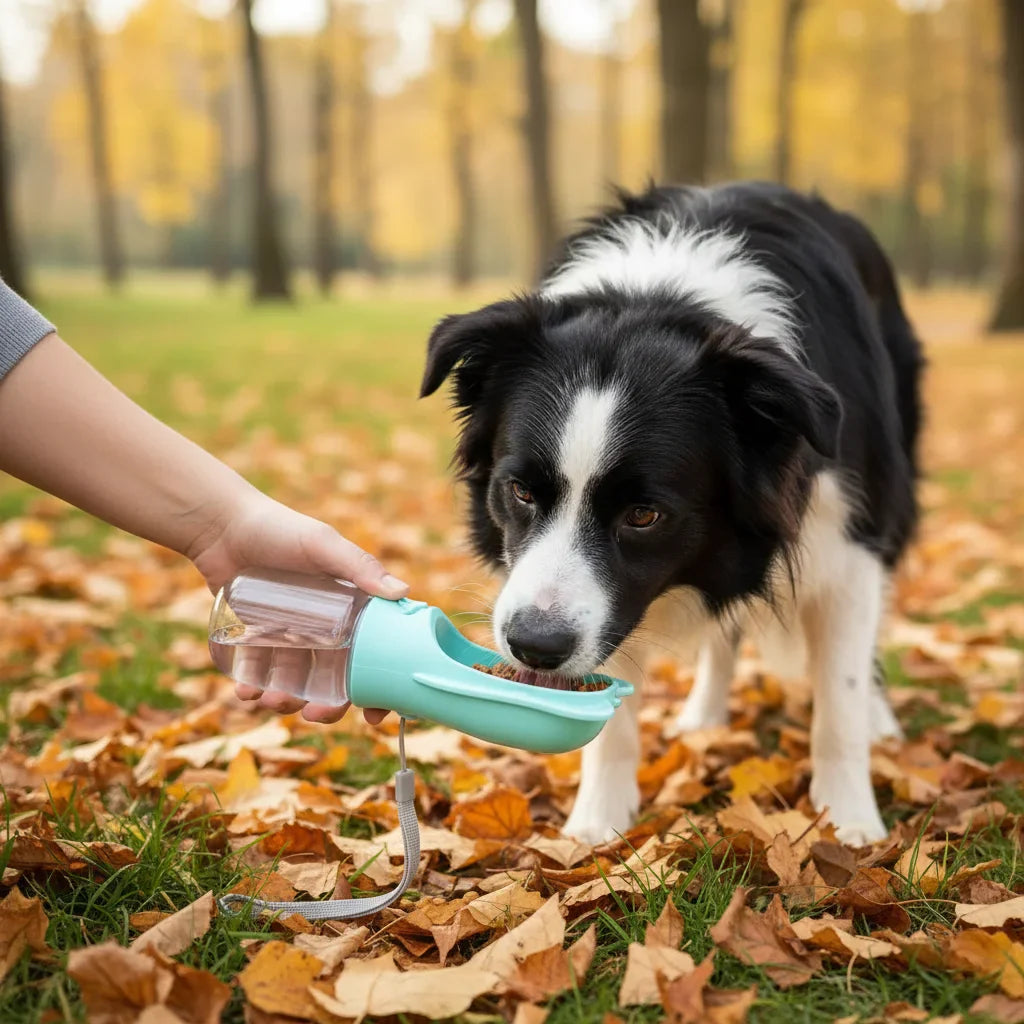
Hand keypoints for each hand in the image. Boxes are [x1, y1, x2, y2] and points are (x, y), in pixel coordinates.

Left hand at [188, 488, 406, 723]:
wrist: (221, 525)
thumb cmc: (279, 528)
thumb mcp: (322, 545)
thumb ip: (359, 567)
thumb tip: (403, 593)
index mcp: (353, 607)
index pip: (376, 652)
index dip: (380, 686)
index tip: (375, 715)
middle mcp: (327, 625)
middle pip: (336, 677)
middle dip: (328, 704)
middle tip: (314, 715)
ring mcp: (291, 634)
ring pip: (296, 679)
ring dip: (287, 699)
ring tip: (270, 700)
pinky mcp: (258, 637)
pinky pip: (260, 671)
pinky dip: (254, 687)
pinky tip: (246, 692)